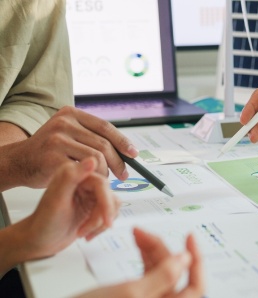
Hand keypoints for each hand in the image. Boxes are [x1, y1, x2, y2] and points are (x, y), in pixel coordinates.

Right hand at [3, 106, 137, 188]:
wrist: (18, 162)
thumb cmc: (48, 152)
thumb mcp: (68, 135)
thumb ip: (91, 137)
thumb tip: (125, 148)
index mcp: (71, 114)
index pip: (105, 127)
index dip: (122, 141)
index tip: (133, 154)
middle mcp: (64, 123)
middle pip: (103, 144)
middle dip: (118, 162)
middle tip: (123, 174)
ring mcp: (57, 139)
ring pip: (97, 158)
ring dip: (104, 172)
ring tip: (103, 179)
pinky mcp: (53, 158)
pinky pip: (84, 170)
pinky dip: (91, 178)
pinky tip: (90, 182)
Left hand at [15, 157, 119, 260]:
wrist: (39, 240)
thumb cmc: (44, 222)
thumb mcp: (56, 199)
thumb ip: (71, 177)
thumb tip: (92, 160)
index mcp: (74, 174)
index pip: (102, 184)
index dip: (106, 203)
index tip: (106, 220)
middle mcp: (84, 181)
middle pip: (109, 196)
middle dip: (101, 217)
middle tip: (88, 231)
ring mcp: (91, 194)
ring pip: (112, 205)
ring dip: (100, 223)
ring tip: (83, 233)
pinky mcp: (95, 205)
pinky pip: (111, 213)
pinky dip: (101, 227)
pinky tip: (87, 233)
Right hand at [78, 228, 203, 297]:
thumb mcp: (131, 293)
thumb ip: (163, 276)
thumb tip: (186, 260)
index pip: (197, 287)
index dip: (198, 261)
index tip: (190, 237)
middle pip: (174, 274)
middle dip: (162, 249)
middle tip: (144, 232)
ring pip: (160, 272)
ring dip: (151, 250)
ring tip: (137, 233)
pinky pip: (147, 275)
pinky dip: (144, 258)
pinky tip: (138, 244)